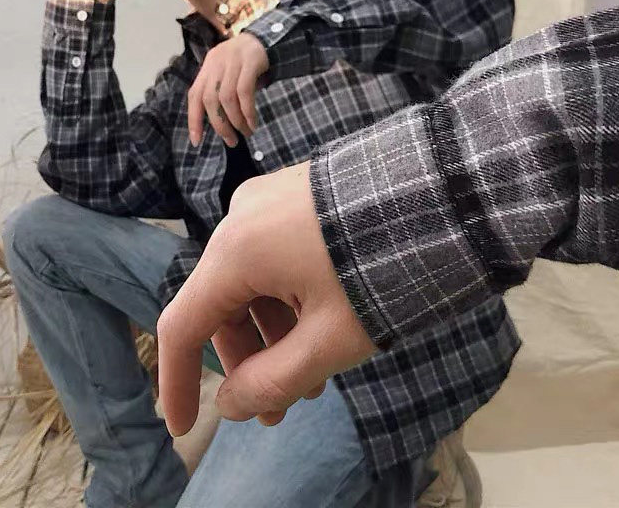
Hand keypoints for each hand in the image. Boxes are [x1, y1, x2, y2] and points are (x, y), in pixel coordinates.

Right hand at [156, 160, 376, 436]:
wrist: (441, 192)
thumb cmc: (386, 268)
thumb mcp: (331, 339)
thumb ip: (273, 381)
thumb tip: (231, 405)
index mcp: (237, 249)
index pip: (182, 326)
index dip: (177, 381)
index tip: (182, 426)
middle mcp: (240, 217)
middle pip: (220, 304)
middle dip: (247, 361)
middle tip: (279, 407)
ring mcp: (266, 199)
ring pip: (248, 281)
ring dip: (270, 333)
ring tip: (313, 375)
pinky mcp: (291, 193)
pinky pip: (270, 255)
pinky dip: (282, 296)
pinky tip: (319, 324)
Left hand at [187, 33, 269, 146]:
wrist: (267, 38)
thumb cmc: (246, 63)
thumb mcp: (228, 73)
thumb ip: (220, 91)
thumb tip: (221, 124)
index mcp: (208, 66)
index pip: (194, 95)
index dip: (193, 119)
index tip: (197, 141)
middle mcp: (216, 62)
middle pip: (210, 99)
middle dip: (219, 125)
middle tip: (231, 141)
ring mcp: (233, 60)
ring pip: (227, 97)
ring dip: (235, 120)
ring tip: (245, 133)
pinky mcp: (250, 61)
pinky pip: (245, 91)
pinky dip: (247, 111)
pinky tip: (253, 122)